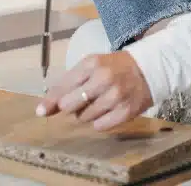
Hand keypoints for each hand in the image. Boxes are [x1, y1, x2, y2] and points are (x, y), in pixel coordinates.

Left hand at [35, 52, 152, 129]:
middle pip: (70, 105)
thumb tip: (42, 109)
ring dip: (86, 113)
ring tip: (98, 102)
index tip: (41, 111)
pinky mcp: (126, 111)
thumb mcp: (91, 66)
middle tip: (81, 100)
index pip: (63, 86)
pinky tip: (107, 111)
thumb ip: (67, 85)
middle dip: (72, 106)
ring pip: (84, 117)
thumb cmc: (114, 67)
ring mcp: (115, 96)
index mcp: (92, 64)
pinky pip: (100, 126)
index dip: (50, 101)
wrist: (149, 68)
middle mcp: (103, 78)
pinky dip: (99, 121)